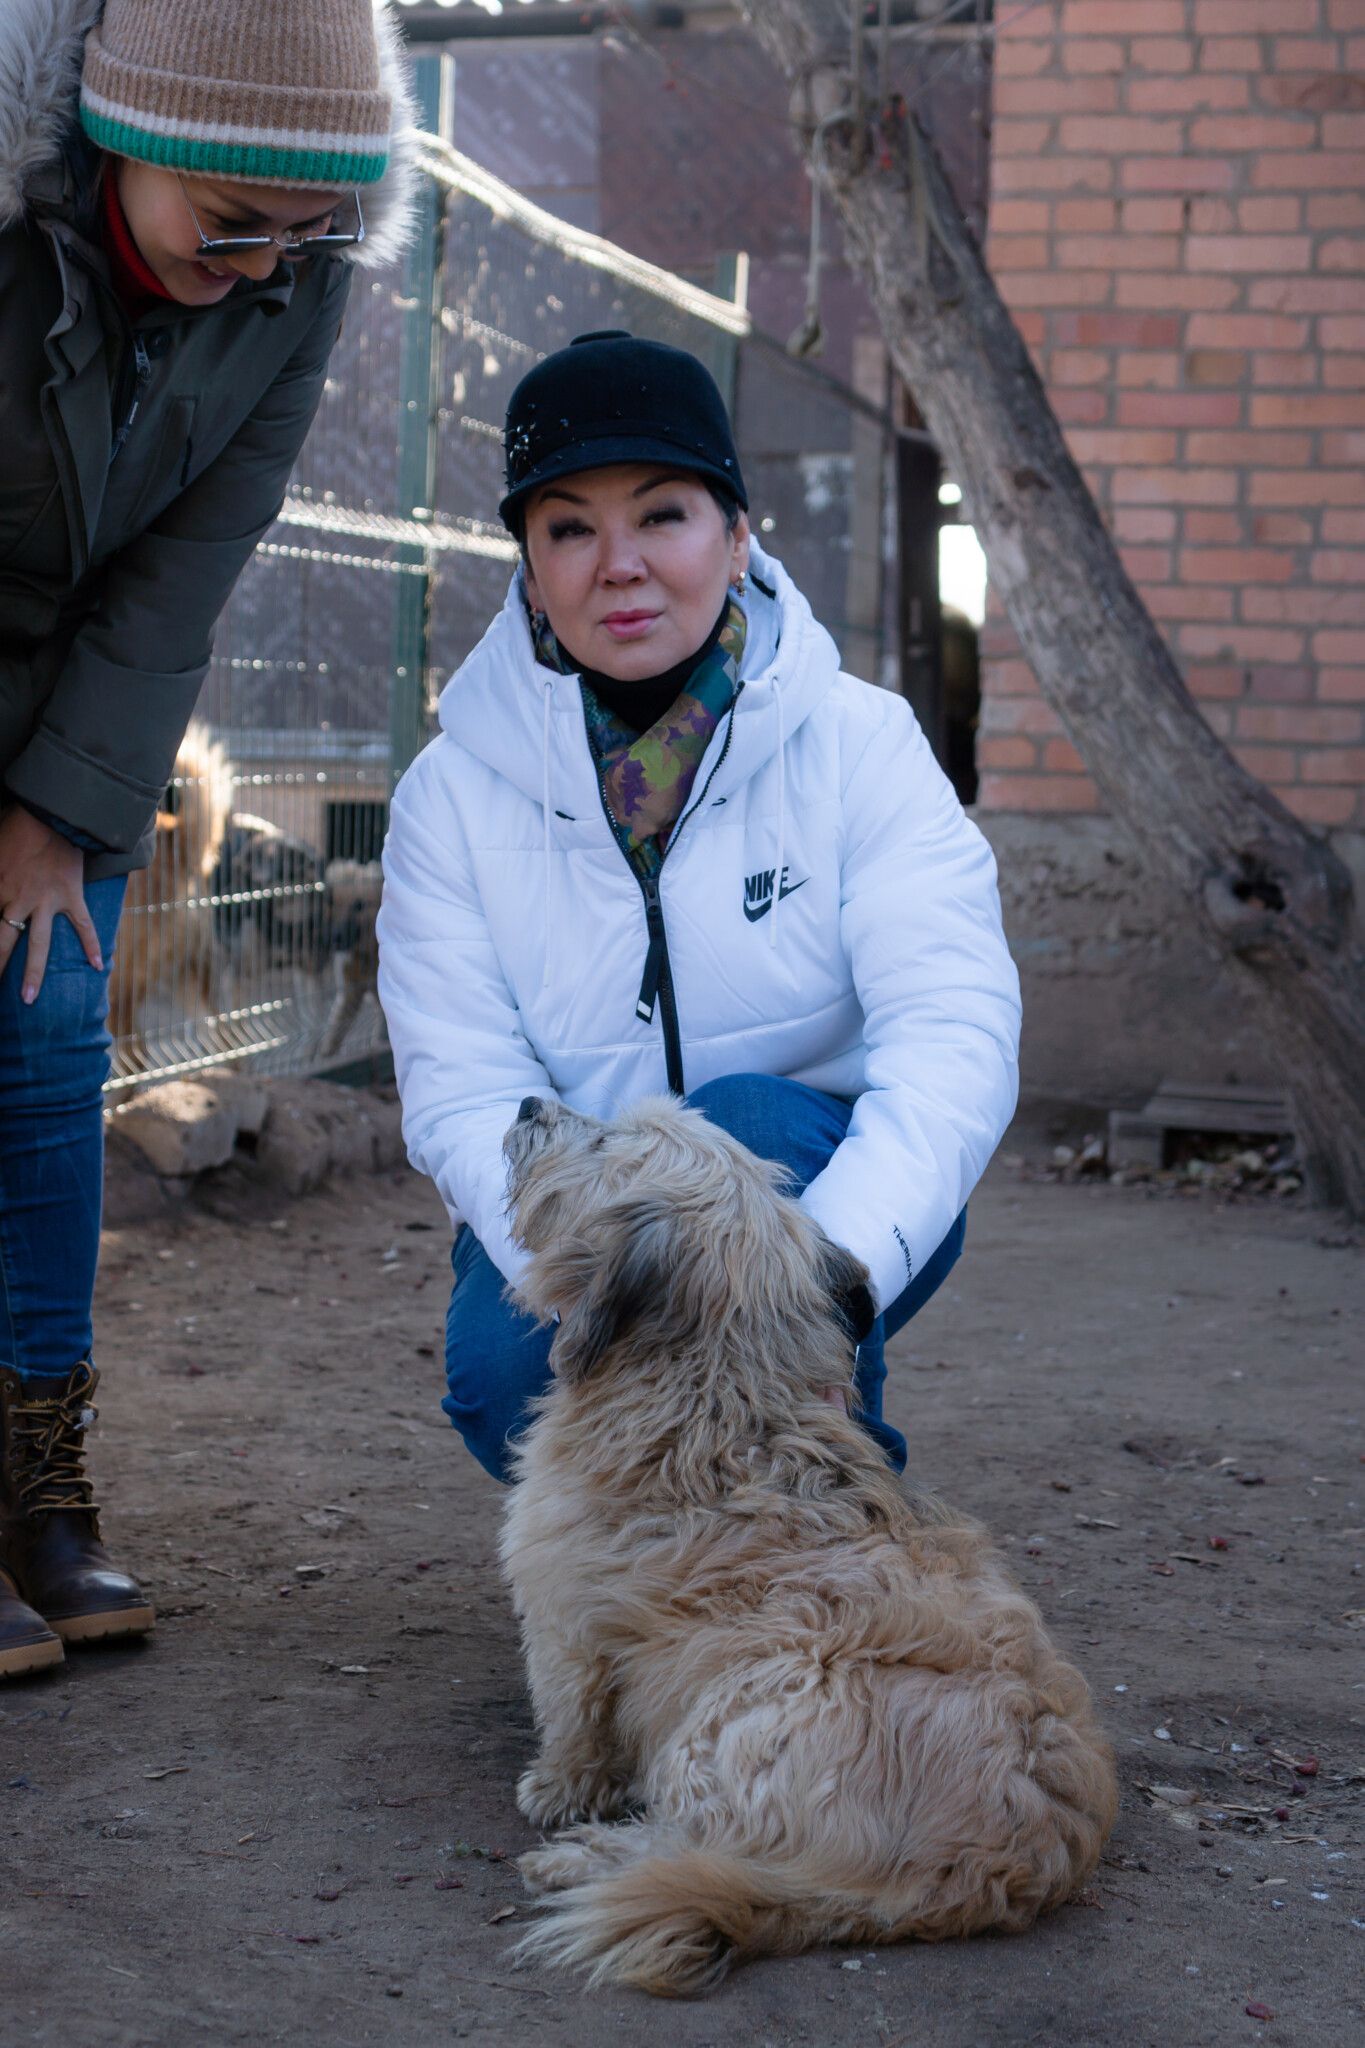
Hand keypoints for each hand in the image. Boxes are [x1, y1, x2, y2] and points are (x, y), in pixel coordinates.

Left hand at [0, 805, 102, 1003]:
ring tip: (28, 998)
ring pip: (38, 944)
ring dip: (32, 972)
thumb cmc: (14, 826)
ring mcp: (46, 901)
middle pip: (3, 941)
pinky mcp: (71, 896)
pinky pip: (83, 925)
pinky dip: (90, 945)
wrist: (51, 813)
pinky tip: (97, 967)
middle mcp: (18, 900)